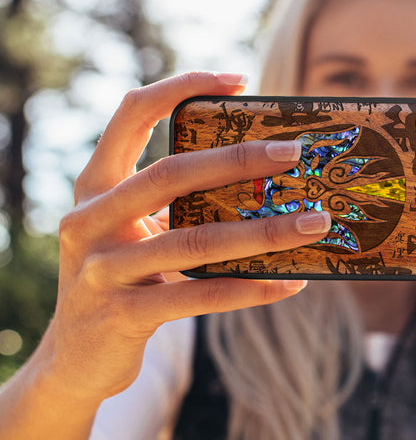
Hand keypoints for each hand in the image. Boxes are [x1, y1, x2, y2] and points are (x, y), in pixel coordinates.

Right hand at [42, 72, 330, 404]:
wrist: (74, 359)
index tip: (239, 80)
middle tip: (295, 151)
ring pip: (196, 240)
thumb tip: (264, 178)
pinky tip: (291, 282)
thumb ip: (175, 203)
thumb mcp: (134, 231)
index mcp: (96, 186)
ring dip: (265, 231)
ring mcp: (102, 269)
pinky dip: (251, 288)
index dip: (181, 87)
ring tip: (316, 222)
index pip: (132, 114)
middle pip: (172, 173)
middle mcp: (90, 220)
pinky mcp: (122, 315)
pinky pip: (201, 295)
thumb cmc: (122, 278)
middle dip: (239, 159)